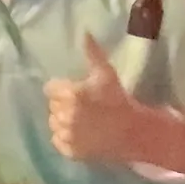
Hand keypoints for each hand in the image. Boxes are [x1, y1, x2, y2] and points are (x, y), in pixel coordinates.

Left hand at [46, 33, 151, 164]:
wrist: (134, 133)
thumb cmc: (119, 100)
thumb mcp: (106, 74)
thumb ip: (92, 53)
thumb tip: (84, 31)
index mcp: (70, 94)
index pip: (50, 89)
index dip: (61, 88)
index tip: (74, 91)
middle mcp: (64, 115)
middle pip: (52, 106)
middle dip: (63, 104)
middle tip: (81, 105)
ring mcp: (67, 135)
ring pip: (53, 123)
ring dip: (62, 120)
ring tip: (80, 120)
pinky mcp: (70, 151)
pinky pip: (57, 141)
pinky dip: (65, 138)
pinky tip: (80, 134)